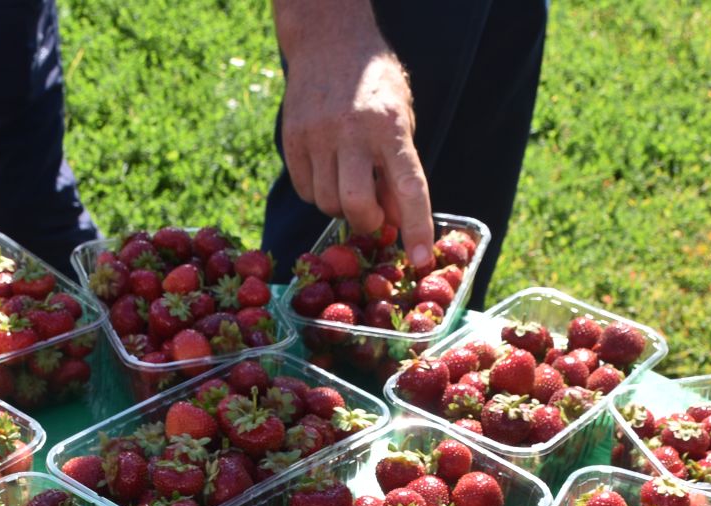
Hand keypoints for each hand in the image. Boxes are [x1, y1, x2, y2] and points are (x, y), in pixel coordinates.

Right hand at [278, 11, 434, 269]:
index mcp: (389, 127)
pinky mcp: (291, 139)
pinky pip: (305, 189)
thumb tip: (394, 220)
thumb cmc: (375, 86)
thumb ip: (398, 169)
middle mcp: (351, 132)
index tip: (419, 259)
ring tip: (351, 182)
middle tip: (374, 217)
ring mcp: (316, 136)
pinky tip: (329, 171)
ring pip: (327, 203)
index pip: (408, 188)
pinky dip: (320, 192)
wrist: (329, 41)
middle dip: (368, 222)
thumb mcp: (401, 120)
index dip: (415, 227)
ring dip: (343, 207)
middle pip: (355, 205)